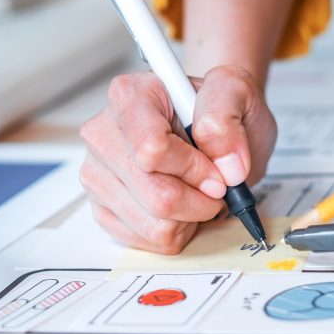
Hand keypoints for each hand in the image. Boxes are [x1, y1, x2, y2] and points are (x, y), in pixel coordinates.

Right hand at [80, 66, 276, 253]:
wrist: (207, 126)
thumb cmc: (214, 110)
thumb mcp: (236, 93)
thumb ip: (226, 118)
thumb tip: (224, 164)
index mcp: (129, 96)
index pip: (152, 149)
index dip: (194, 170)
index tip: (217, 172)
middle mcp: (103, 134)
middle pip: (155, 195)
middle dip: (199, 200)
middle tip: (215, 187)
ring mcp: (97, 173)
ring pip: (153, 225)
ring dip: (189, 217)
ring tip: (195, 191)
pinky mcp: (102, 207)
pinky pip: (146, 241)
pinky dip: (175, 230)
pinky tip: (180, 206)